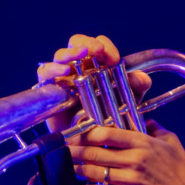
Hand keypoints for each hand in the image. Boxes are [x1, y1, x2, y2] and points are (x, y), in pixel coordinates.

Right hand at [35, 33, 152, 133]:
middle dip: (87, 43)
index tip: (114, 59)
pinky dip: (53, 69)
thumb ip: (137, 87)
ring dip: (70, 52)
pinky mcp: (49, 89)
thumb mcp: (130, 100)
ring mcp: (63, 76)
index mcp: (97, 64)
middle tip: (97, 51)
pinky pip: (44, 73)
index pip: (98, 45)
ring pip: (60, 55)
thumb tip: (140, 77)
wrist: (92, 141)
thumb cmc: (109, 115)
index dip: (105, 47)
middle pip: (77, 43)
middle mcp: (78, 66)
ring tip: (81, 55)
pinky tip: (64, 72)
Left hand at [73, 121, 184, 184]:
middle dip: (75, 150)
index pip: (106, 133)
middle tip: (67, 150)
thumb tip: (146, 121)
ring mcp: (130, 180)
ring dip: (78, 169)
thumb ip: (156, 129)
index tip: (78, 134)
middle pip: (94, 152)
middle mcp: (134, 160)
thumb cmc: (183, 173)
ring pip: (92, 172)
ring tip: (72, 167)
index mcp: (143, 143)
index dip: (86, 133)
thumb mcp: (172, 143)